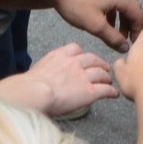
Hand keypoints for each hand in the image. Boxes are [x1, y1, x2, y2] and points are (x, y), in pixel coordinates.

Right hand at [0, 43, 118, 116]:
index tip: (84, 58)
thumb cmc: (29, 86)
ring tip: (108, 81)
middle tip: (102, 68)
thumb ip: (45, 70)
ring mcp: (83, 76)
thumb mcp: (37, 71)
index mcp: (60, 56)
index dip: (82, 54)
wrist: (34, 92)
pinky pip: (104, 90)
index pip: (75, 49)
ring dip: (106, 77)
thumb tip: (42, 79)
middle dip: (99, 63)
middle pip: (92, 59)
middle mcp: (74, 63)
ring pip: (101, 74)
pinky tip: (113, 94)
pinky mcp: (89, 91)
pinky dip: (110, 91)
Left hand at [52, 0, 142, 51]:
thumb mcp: (95, 25)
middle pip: (132, 10)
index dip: (138, 33)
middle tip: (124, 42)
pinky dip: (112, 12)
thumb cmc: (75, 4)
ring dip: (120, 21)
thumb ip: (113, 38)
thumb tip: (125, 48)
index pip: (139, 17)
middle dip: (130, 27)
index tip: (133, 46)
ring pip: (122, 5)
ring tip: (113, 34)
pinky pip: (113, 0)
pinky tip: (103, 22)